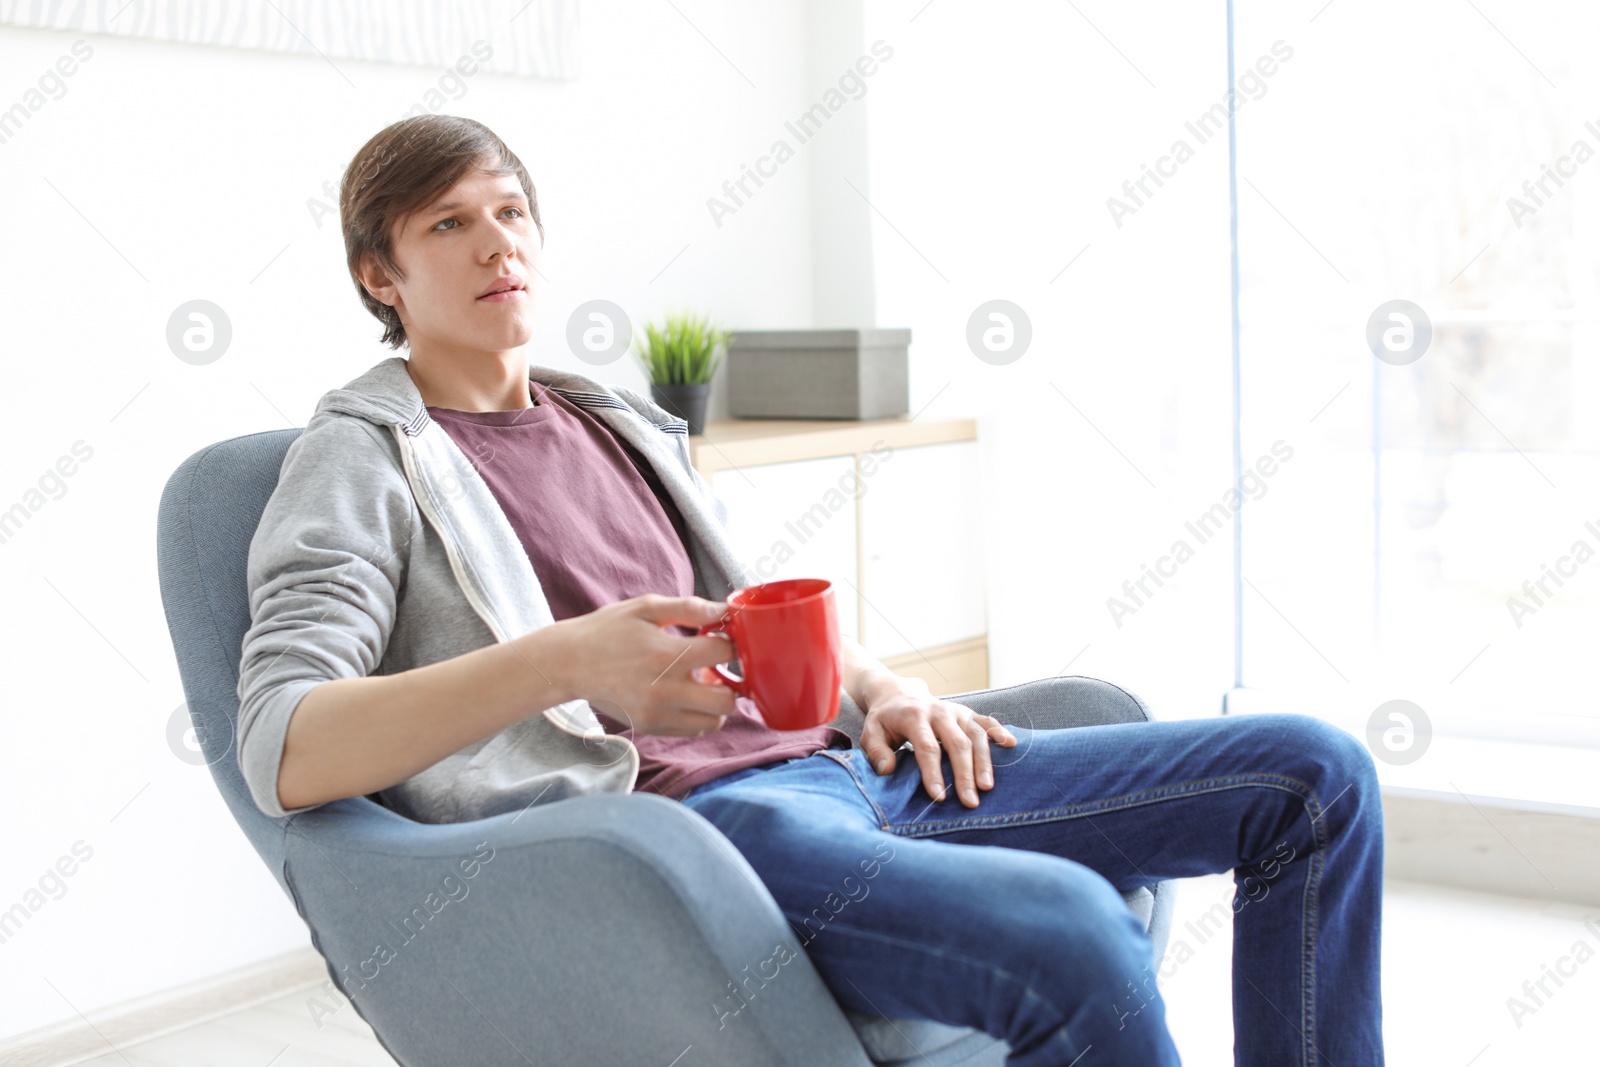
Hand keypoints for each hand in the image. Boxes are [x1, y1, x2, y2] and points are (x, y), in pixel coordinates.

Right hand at [536, 594, 738, 736]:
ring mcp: (657, 713)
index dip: (729, 641)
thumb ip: (688, 608)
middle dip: (730, 681)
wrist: (569, 663)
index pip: (724, 653)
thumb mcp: (646, 607)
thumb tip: (724, 611)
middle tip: (715, 667)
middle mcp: (665, 690)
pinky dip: (698, 715)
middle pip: (726, 699)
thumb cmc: (608, 630)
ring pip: (714, 721)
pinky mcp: (650, 726)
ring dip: (716, 702)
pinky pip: (693, 730)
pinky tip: (684, 695)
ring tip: (699, 683)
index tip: (719, 637)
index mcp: (666, 654)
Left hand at [859, 684, 1016, 807]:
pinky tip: (1011, 744)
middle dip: (964, 774)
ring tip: (987, 787)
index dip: (934, 773)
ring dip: (984, 761)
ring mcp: (955, 711)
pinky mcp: (966, 713)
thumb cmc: (885, 721)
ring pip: (975, 734)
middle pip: (957, 743)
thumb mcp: (870, 733)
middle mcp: (938, 711)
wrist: (897, 694)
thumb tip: (888, 771)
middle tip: (970, 802)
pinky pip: (986, 720)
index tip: (940, 796)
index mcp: (913, 716)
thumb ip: (876, 752)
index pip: (927, 747)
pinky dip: (999, 731)